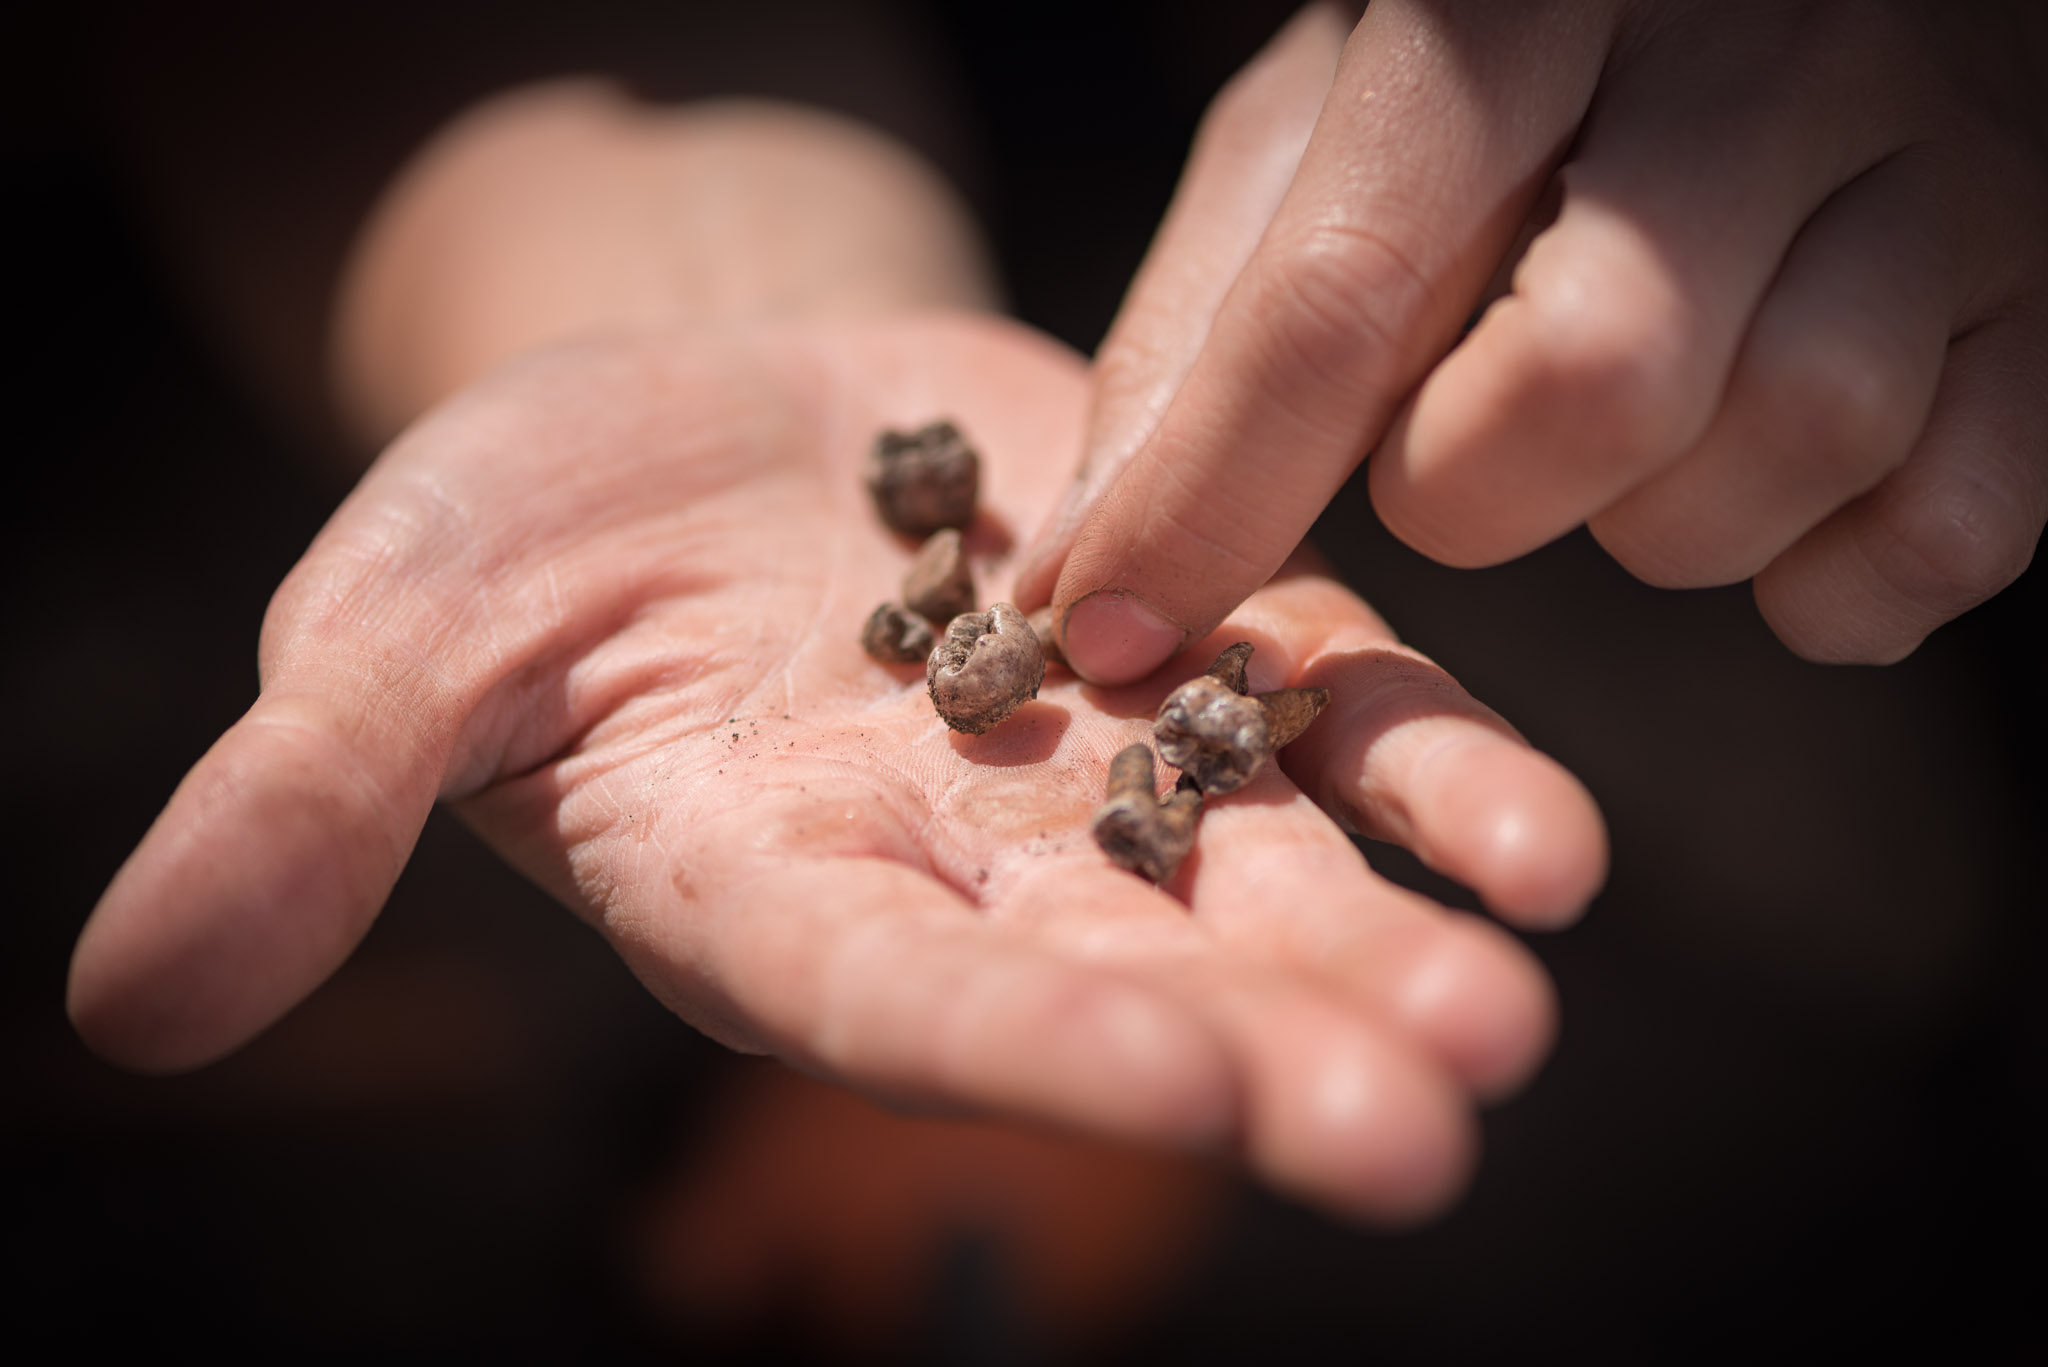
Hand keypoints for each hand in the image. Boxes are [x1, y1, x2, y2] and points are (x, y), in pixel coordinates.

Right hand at [68, 316, 1603, 1219]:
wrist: (697, 410)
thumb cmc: (520, 538)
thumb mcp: (390, 640)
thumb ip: (310, 805)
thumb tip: (128, 1001)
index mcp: (769, 892)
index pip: (892, 997)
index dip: (1019, 1042)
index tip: (1173, 1093)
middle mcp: (957, 864)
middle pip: (1122, 975)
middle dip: (1268, 1048)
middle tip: (1425, 1123)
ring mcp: (1096, 755)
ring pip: (1260, 869)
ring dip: (1392, 939)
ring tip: (1514, 1004)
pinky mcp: (1199, 627)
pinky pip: (1333, 708)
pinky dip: (1432, 770)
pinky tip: (1543, 839)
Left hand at [1017, 0, 2047, 680]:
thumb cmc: (1507, 71)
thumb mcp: (1331, 133)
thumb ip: (1214, 326)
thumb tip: (1089, 566)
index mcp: (1516, 2)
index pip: (1343, 290)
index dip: (1209, 497)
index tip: (1103, 631)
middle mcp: (1757, 51)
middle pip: (1592, 386)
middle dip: (1469, 495)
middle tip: (1457, 456)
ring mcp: (1940, 158)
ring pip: (1791, 446)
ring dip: (1657, 529)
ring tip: (1620, 443)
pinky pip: (1956, 526)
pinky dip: (1836, 584)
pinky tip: (1767, 513)